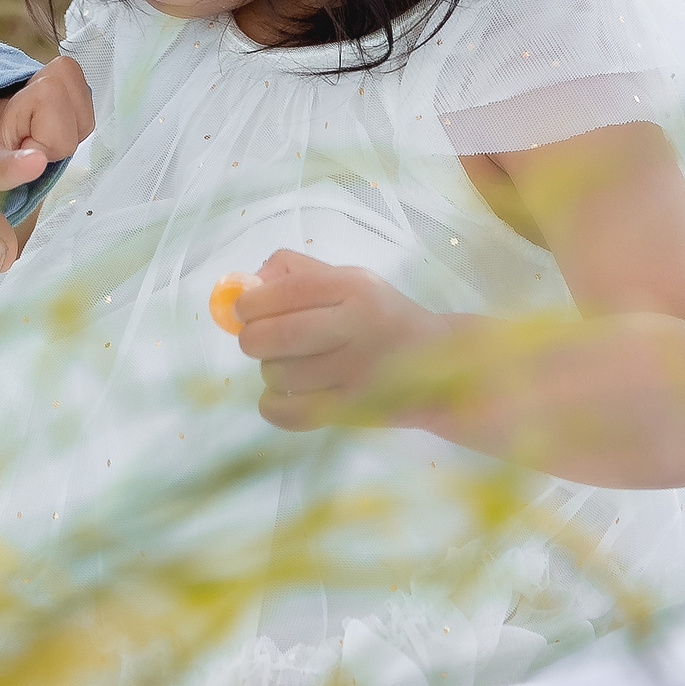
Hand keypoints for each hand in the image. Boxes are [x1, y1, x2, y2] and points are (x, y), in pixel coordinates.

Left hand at [229, 248, 452, 431]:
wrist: (441, 365)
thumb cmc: (383, 317)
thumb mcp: (351, 279)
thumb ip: (299, 272)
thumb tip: (249, 281)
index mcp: (354, 287)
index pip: (286, 292)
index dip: (250, 302)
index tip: (243, 311)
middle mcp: (358, 326)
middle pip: (277, 335)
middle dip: (252, 338)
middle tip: (256, 340)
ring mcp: (358, 372)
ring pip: (280, 374)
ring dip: (269, 370)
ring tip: (285, 365)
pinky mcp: (355, 410)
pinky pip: (292, 413)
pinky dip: (273, 406)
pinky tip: (280, 395)